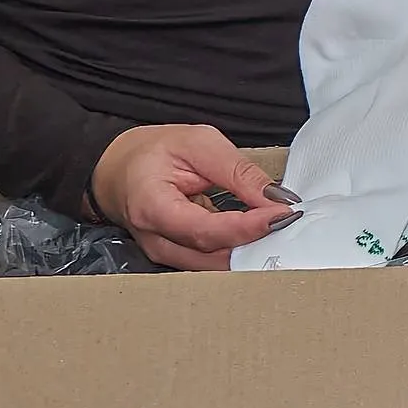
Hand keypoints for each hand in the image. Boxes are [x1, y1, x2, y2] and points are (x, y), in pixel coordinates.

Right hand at [92, 123, 298, 270]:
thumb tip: (277, 198)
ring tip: (281, 228)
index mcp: (152, 208)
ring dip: (250, 249)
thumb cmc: (151, 151)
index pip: (205, 231)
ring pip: (215, 264)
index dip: (247, 228)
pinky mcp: (176, 256)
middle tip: (292, 223)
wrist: (116, 167)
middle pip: (213, 255)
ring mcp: (164, 253)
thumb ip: (237, 171)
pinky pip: (212, 259)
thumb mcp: (198, 143)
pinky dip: (238, 248)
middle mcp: (155, 240)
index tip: (282, 214)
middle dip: (255, 242)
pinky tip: (261, 235)